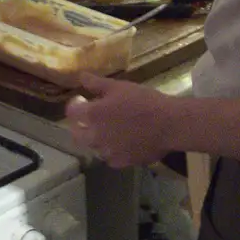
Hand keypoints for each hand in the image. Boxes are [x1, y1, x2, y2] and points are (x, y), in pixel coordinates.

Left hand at [62, 73, 178, 168]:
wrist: (168, 124)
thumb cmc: (144, 101)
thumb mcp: (119, 86)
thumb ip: (96, 83)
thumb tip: (81, 77)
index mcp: (92, 115)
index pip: (71, 112)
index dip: (74, 105)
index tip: (81, 100)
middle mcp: (95, 136)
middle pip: (77, 134)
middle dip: (79, 125)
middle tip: (90, 118)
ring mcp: (107, 152)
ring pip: (93, 146)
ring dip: (96, 138)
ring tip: (109, 130)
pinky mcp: (120, 162)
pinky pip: (109, 157)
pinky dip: (112, 150)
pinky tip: (121, 143)